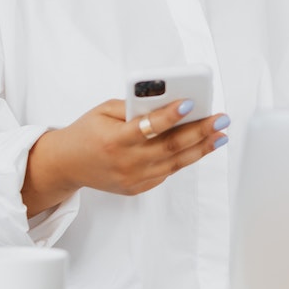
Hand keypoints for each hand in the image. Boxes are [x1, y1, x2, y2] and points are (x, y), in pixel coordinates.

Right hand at [23, 98, 227, 215]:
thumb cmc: (87, 132)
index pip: (147, 127)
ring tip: (221, 134)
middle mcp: (125, 162)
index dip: (169, 116)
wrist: (67, 165)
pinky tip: (202, 146)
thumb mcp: (104, 112)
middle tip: (221, 119)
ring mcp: (133, 178)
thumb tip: (169, 101)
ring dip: (202, 148)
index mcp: (114, 140)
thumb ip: (133, 107)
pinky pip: (167, 171)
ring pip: (175, 162)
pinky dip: (185, 158)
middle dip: (199, 131)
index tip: (190, 103)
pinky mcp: (138, 187)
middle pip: (169, 147)